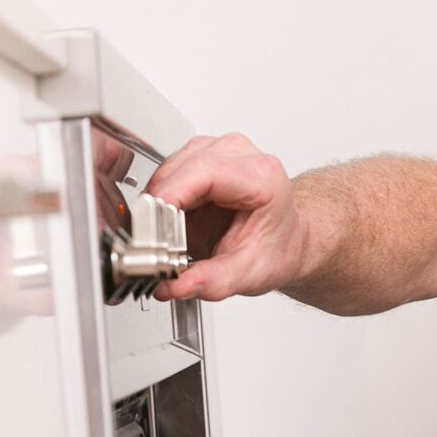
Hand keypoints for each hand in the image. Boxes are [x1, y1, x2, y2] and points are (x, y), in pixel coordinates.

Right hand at [143, 133, 306, 302]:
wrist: (287, 239)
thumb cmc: (276, 247)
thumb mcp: (249, 273)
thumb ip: (212, 281)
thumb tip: (175, 286)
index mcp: (260, 176)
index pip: (203, 172)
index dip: (170, 196)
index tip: (150, 225)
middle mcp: (239, 154)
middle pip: (180, 170)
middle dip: (159, 208)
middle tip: (155, 244)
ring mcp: (217, 150)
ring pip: (168, 169)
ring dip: (159, 204)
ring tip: (171, 236)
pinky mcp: (199, 156)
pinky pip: (167, 174)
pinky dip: (162, 200)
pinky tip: (175, 222)